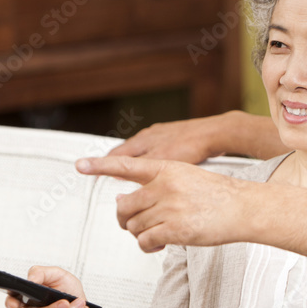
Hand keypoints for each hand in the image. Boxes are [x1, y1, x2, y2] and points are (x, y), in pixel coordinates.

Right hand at [5, 266, 91, 307]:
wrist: (83, 306)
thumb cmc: (68, 289)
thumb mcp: (58, 275)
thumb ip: (42, 273)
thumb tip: (30, 279)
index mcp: (28, 296)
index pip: (13, 300)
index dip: (11, 303)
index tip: (14, 304)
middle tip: (66, 302)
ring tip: (80, 304)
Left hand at [76, 156, 252, 252]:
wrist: (244, 208)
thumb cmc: (217, 196)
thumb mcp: (185, 178)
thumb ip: (155, 185)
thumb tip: (122, 199)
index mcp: (166, 168)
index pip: (126, 166)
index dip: (100, 165)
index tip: (80, 165)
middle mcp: (164, 186)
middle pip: (125, 207)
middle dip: (126, 219)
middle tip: (136, 224)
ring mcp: (169, 207)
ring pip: (134, 226)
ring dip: (141, 234)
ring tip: (158, 234)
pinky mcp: (175, 229)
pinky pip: (145, 241)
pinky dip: (148, 246)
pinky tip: (161, 244)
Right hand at [106, 116, 222, 163]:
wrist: (214, 134)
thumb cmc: (190, 146)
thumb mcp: (160, 161)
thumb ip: (138, 168)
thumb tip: (118, 173)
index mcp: (142, 141)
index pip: (116, 155)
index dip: (104, 166)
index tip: (92, 171)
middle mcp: (150, 135)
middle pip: (126, 151)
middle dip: (117, 164)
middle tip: (108, 173)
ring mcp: (162, 135)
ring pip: (141, 150)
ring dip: (134, 160)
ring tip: (131, 171)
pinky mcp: (174, 136)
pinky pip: (156, 148)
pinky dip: (151, 158)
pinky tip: (157, 164)